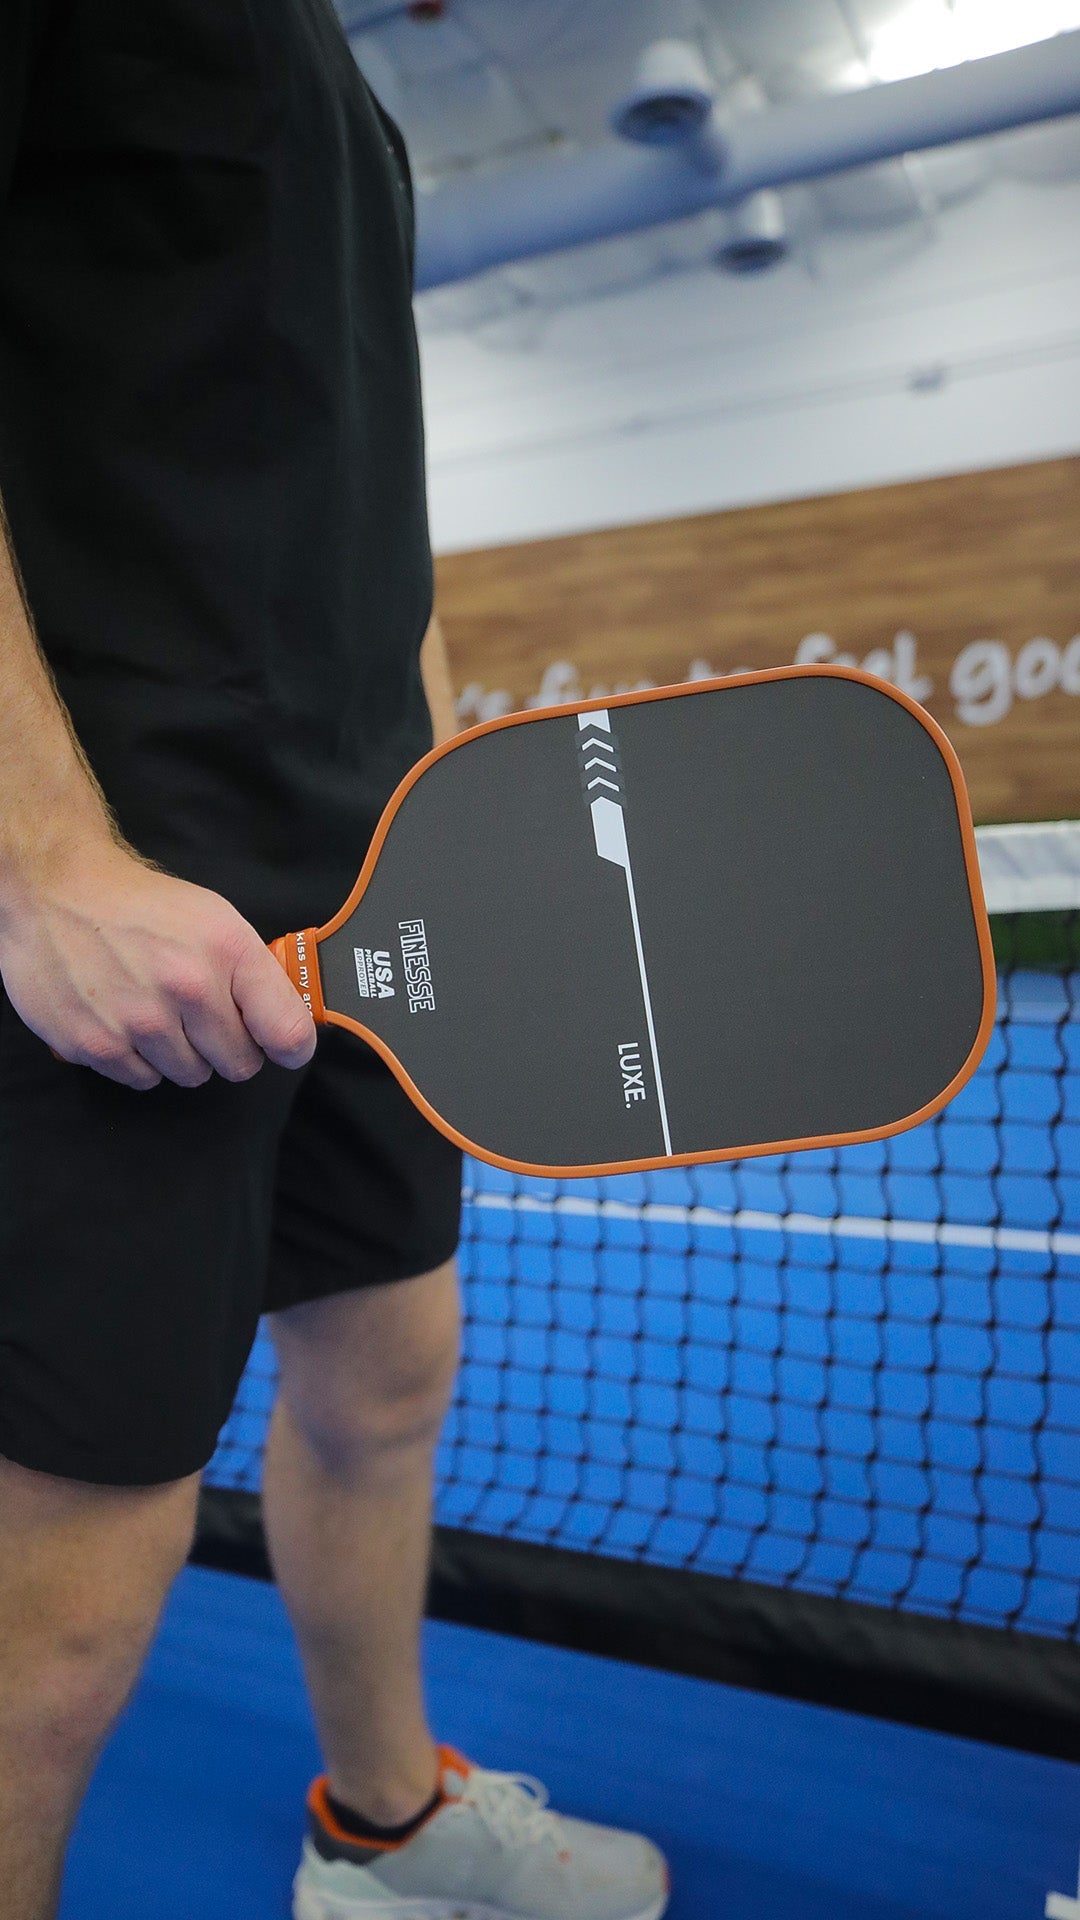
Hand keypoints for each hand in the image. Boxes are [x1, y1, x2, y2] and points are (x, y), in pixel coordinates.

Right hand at [0, 838, 315, 1089]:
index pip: (287, 1033)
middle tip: (202, 1018)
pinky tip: (123, 1020)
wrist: (57, 891)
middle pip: (238, 1065)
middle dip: (227, 1047)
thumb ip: (256, 974)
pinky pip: (142, 1079)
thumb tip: (289, 1027)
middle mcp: (186, 988)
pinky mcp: (95, 1044)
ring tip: (155, 1011)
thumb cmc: (142, 906)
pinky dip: (137, 1059)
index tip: (280, 1046)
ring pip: (190, 1075)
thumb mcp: (216, 919)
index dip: (290, 1047)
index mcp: (226, 952)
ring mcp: (138, 1021)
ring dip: (180, 1053)